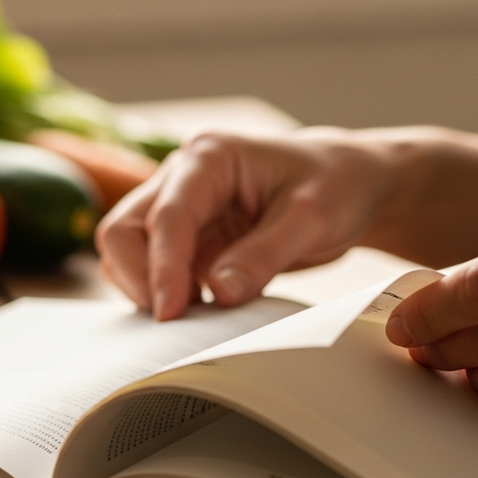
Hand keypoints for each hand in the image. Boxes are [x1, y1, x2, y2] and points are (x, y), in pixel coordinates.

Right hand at [96, 128, 401, 319]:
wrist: (353, 182)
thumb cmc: (339, 184)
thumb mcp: (314, 218)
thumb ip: (264, 254)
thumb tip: (219, 292)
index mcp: (211, 156)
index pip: (168, 215)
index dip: (163, 267)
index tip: (170, 314)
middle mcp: (184, 176)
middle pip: (124, 229)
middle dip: (139, 277)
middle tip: (172, 321)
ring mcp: (182, 207)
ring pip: (129, 250)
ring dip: (147, 287)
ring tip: (192, 319)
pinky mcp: (190, 238)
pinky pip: (154, 268)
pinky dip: (164, 293)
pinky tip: (198, 314)